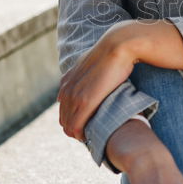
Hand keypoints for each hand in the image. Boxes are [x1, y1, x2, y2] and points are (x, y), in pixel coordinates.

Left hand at [58, 21, 138, 140]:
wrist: (118, 45)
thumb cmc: (113, 56)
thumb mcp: (95, 64)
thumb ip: (90, 74)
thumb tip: (97, 80)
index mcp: (67, 81)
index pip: (64, 108)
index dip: (73, 119)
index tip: (88, 125)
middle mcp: (67, 89)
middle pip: (64, 119)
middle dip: (74, 130)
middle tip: (90, 136)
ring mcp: (74, 95)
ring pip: (68, 125)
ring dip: (78, 134)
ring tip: (92, 138)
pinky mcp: (85, 101)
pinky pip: (76, 126)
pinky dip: (81, 135)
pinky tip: (90, 138)